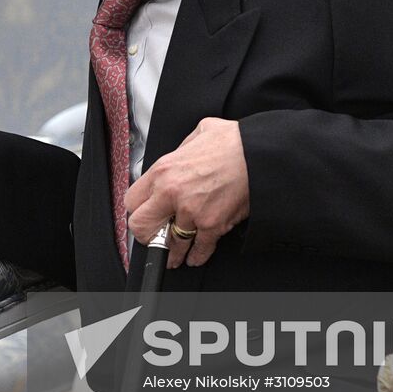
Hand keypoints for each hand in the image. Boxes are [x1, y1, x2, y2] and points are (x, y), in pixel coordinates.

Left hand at [125, 117, 248, 268]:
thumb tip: (178, 157)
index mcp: (163, 171)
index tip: (144, 213)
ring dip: (173, 251)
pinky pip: (199, 249)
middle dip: (147, 234)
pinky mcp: (212, 225)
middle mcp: (172, 193)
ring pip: (171, 243)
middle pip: (141, 227)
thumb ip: (181, 150)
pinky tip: (194, 257)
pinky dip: (197, 256)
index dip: (138, 209)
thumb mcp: (197, 134)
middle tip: (153, 236)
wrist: (260, 155)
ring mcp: (191, 212)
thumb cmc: (233, 142)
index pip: (131, 201)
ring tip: (173, 256)